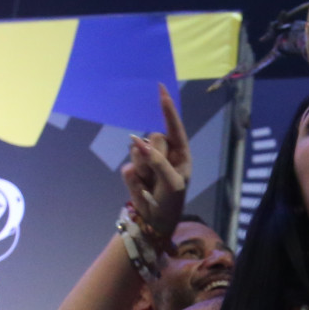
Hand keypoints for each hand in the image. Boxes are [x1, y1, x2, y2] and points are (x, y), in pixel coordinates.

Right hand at [122, 83, 190, 240]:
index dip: (167, 108)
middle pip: (153, 138)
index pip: (174, 126)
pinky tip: (142, 189)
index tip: (160, 89)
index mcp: (180, 152)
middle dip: (153, 157)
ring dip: (143, 170)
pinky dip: (134, 181)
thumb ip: (157, 161)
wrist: (155, 220)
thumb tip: (138, 142)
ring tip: (151, 185)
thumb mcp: (171, 182)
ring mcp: (146, 159)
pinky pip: (128, 166)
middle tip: (159, 178)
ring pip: (137, 150)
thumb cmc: (171, 201)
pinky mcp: (133, 169)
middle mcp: (164, 152)